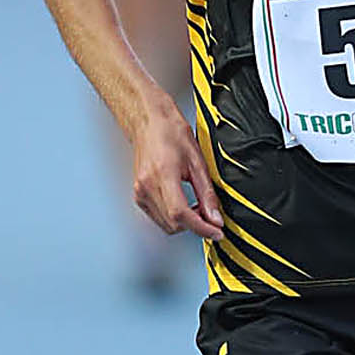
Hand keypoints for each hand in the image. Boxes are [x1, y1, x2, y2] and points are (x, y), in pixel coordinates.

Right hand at [131, 103, 224, 241]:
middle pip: (173, 224)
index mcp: (162, 175)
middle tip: (211, 216)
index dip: (201, 228)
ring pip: (165, 224)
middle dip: (195, 225)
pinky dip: (173, 217)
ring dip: (184, 223)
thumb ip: (207, 193)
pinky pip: (158, 217)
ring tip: (198, 208)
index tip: (216, 232)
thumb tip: (215, 217)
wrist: (149, 122)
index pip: (181, 214)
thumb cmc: (170, 133)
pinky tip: (183, 205)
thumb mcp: (197, 162)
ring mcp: (139, 192)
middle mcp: (146, 187)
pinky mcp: (138, 195)